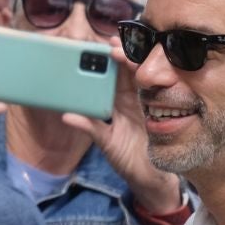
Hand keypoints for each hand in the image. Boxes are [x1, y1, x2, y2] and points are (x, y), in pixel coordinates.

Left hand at [63, 36, 181, 212]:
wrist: (152, 180)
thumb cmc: (128, 159)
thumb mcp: (106, 142)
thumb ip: (91, 128)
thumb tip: (66, 115)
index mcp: (121, 104)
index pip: (116, 77)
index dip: (113, 60)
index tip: (106, 45)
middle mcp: (135, 103)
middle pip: (130, 75)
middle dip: (124, 57)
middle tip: (116, 43)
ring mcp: (149, 110)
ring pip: (144, 84)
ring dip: (135, 69)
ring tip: (125, 55)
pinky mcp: (158, 121)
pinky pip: (155, 104)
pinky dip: (151, 92)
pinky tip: (145, 80)